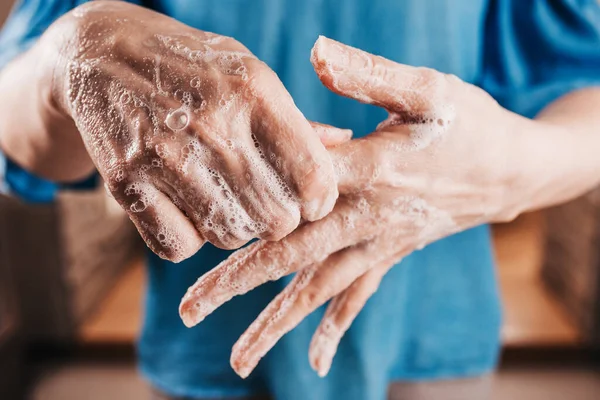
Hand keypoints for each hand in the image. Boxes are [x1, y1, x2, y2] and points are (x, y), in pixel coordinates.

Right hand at [50, 2, 347, 260]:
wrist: (98, 55)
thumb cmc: (191, 68)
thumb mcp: (247, 74)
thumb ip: (295, 120)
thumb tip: (344, 145)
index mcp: (253, 91)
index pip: (312, 176)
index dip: (320, 201)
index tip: (311, 201)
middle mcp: (210, 125)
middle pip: (275, 220)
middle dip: (278, 219)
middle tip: (265, 202)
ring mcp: (163, 156)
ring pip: (229, 236)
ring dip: (233, 226)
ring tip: (222, 194)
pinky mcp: (125, 183)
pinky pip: (179, 247)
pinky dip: (187, 236)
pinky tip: (184, 204)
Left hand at [179, 37, 528, 375]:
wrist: (515, 169)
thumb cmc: (470, 125)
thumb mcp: (428, 89)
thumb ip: (370, 75)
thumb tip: (316, 52)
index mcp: (370, 172)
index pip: (296, 193)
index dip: (248, 210)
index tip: (201, 231)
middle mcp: (368, 218)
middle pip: (294, 254)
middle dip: (239, 281)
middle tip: (189, 310)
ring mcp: (379, 243)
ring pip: (320, 288)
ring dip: (277, 322)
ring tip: (239, 360)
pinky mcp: (390, 253)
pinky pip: (359, 296)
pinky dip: (335, 325)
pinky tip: (317, 361)